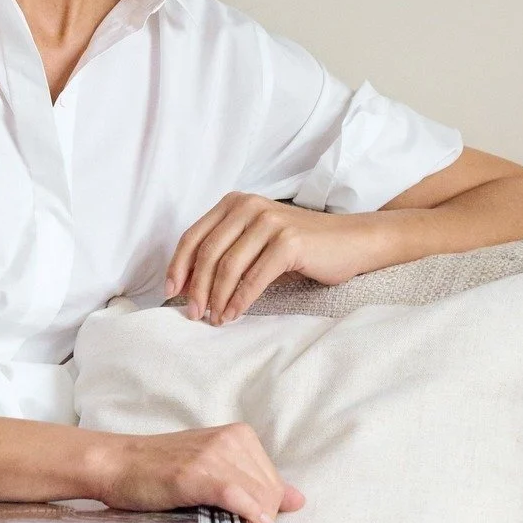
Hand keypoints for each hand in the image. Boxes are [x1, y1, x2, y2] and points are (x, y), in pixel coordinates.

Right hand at [89, 424, 304, 522]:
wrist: (114, 463)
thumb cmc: (158, 470)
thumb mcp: (213, 469)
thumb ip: (253, 482)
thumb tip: (299, 499)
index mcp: (239, 435)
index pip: (274, 482)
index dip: (269, 512)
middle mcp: (231, 440)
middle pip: (270, 493)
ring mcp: (214, 455)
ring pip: (259, 499)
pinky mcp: (197, 473)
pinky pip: (238, 499)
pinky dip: (249, 518)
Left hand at [165, 194, 377, 323]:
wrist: (350, 241)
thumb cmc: (301, 246)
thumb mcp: (256, 239)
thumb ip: (226, 250)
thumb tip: (188, 285)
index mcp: (235, 203)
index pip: (194, 236)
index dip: (178, 266)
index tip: (171, 292)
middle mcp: (249, 206)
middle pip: (207, 253)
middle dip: (195, 288)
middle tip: (192, 314)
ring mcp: (269, 222)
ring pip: (228, 267)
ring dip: (216, 298)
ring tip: (214, 318)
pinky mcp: (288, 242)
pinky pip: (254, 278)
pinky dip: (239, 300)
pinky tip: (233, 314)